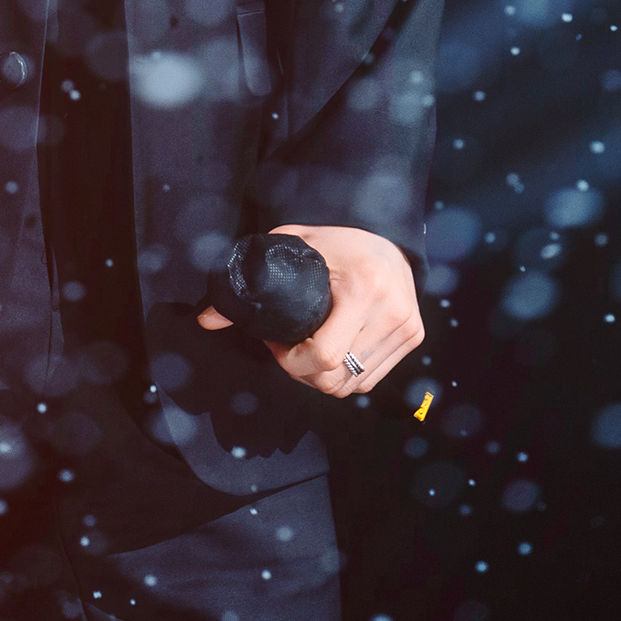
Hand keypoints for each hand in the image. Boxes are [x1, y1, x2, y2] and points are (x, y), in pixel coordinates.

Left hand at [196, 224, 423, 398]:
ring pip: (353, 385)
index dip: (290, 361)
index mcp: (363, 288)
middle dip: (303, 373)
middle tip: (288, 348)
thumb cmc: (336, 240)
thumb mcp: (293, 248)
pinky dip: (346, 375)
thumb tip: (206, 320)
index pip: (323, 357)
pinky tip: (332, 350)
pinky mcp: (414, 337)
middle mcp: (392, 312)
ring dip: (324, 377)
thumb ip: (249, 280)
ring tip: (309, 347)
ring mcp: (407, 328)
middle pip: (336, 379)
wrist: (389, 235)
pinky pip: (369, 380)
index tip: (276, 342)